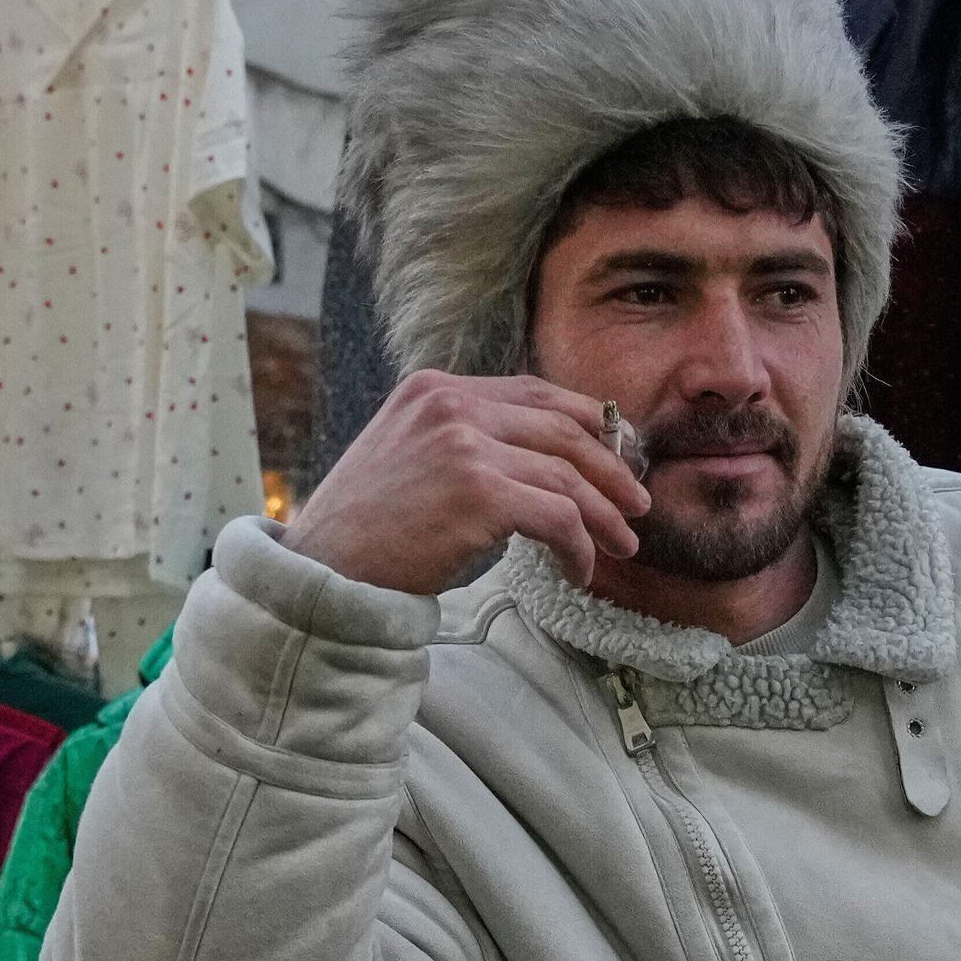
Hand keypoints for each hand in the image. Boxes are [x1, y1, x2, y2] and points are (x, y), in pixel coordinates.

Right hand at [280, 371, 648, 595]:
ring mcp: (463, 445)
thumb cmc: (370, 530)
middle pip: (561, 427)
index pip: (534, 392)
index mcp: (435, 389)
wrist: (324, 571)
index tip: (618, 453)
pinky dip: (579, 547)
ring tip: (622, 545)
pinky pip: (558, 516)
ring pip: (567, 474)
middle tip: (636, 504)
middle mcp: (450, 405)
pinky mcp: (477, 493)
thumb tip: (549, 459)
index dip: (587, 422)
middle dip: (611, 468)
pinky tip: (577, 570)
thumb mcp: (412, 458)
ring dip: (604, 515)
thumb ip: (467, 441)